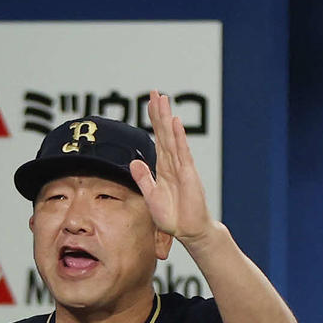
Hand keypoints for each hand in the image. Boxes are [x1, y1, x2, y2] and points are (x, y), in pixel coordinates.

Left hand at [130, 89, 213, 244]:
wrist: (189, 230)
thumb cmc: (172, 216)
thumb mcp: (151, 196)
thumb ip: (143, 179)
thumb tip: (134, 162)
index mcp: (163, 168)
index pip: (157, 139)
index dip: (153, 121)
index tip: (149, 103)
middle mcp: (173, 163)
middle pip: (164, 133)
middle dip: (159, 113)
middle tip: (155, 92)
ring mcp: (181, 167)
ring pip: (172, 138)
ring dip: (166, 118)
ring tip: (163, 99)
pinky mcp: (188, 174)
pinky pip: (181, 152)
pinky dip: (178, 137)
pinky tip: (174, 122)